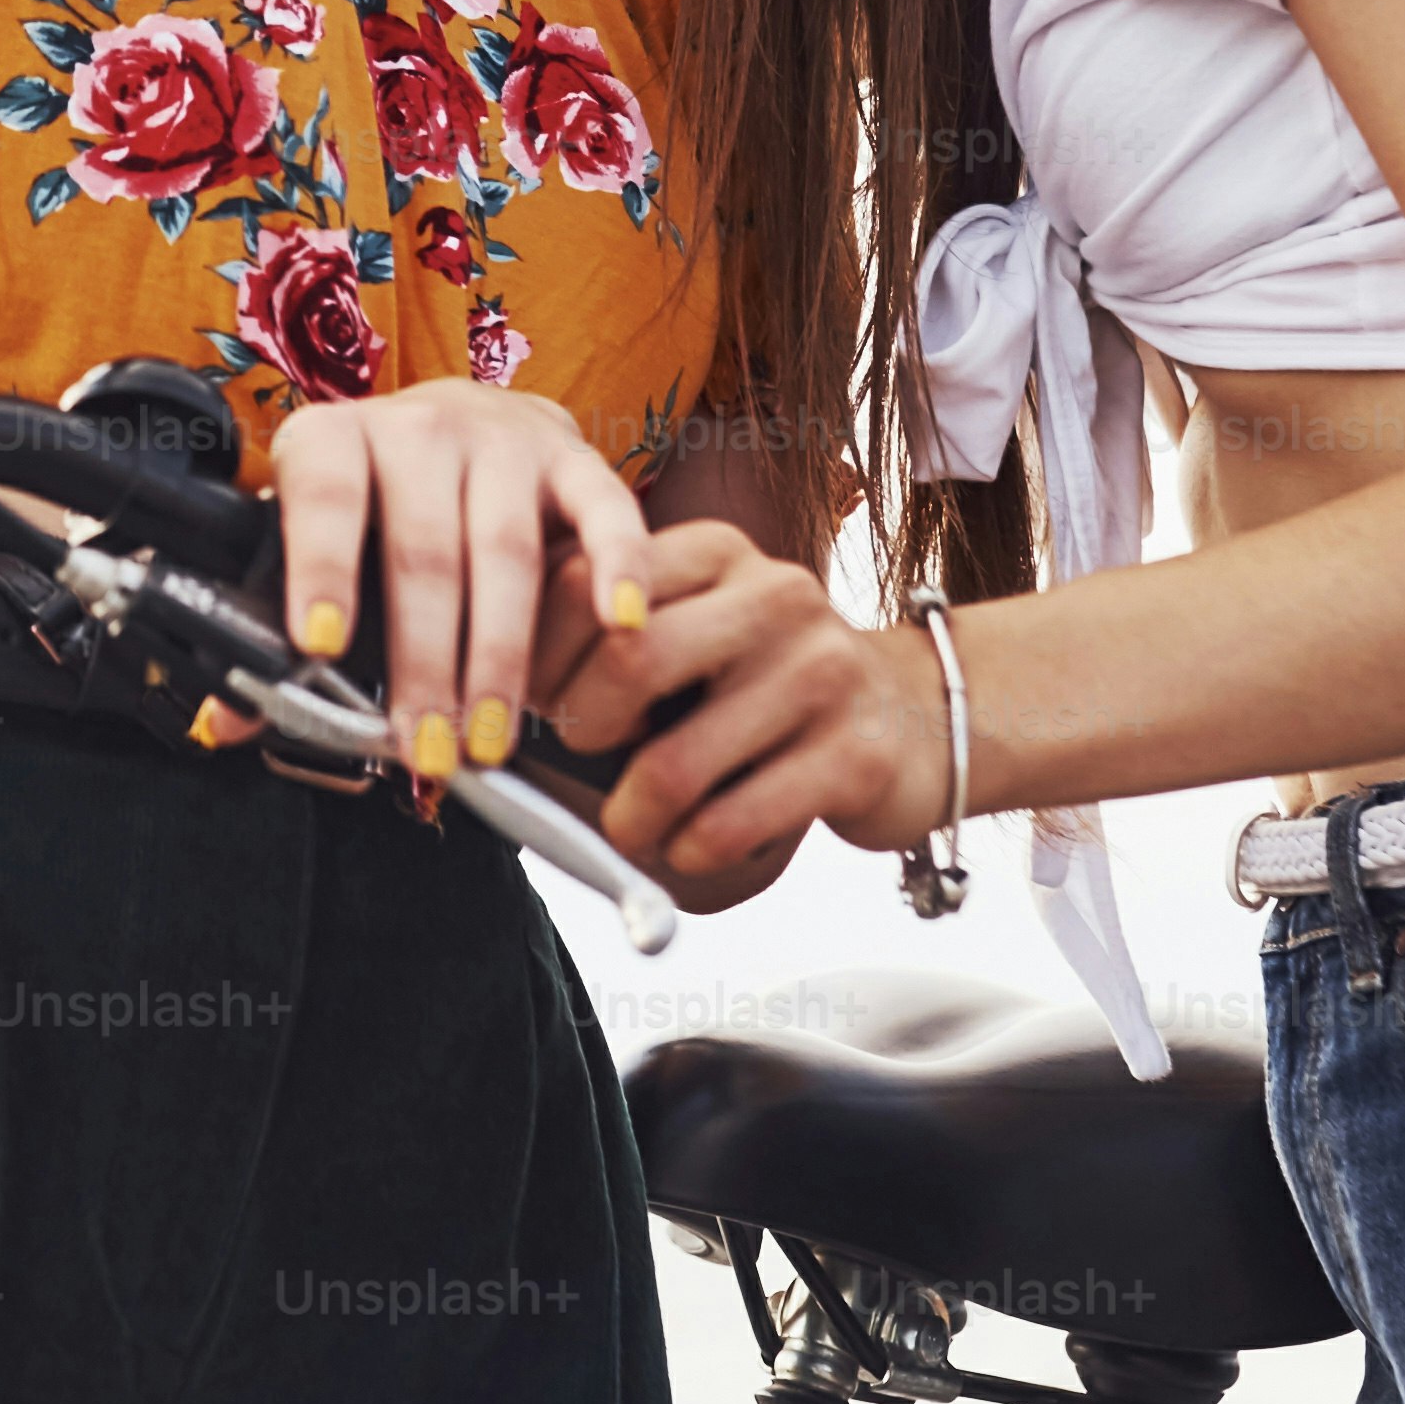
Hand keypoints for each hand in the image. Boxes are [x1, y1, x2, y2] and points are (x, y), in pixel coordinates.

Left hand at [265, 383, 655, 782]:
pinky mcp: (575, 459)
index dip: (321, 566)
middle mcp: (418, 427)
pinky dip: (617, 565)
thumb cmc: (376, 510)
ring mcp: (503, 438)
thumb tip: (223, 720)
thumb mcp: (316, 550)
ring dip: (499, 656)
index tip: (319, 644)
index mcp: (333, 440)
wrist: (467, 427)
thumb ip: (270, 629)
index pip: (324, 494)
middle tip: (422, 749)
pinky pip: (605, 508)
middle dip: (423, 661)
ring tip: (488, 741)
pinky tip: (620, 624)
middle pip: (422, 549)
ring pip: (505, 550)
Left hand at [532, 522, 954, 889]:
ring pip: (674, 764)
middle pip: (628, 662)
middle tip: (574, 759)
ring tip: (627, 827)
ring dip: (628, 818)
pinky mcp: (856, 756)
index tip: (521, 703)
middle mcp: (774, 595)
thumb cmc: (765, 685)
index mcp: (716, 553)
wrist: (912, 716)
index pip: (585, 582)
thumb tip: (492, 696)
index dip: (530, 654)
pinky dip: (688, 851)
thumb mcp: (698, 630)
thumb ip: (613, 638)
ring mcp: (823, 673)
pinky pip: (731, 822)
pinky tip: (688, 846)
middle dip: (577, 730)